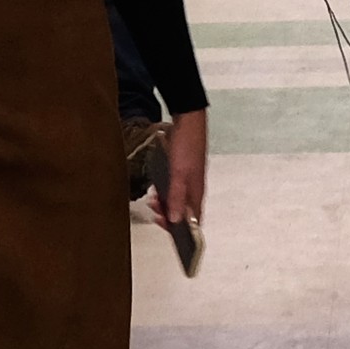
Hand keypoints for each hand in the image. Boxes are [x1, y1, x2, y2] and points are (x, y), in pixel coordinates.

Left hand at [154, 107, 208, 237]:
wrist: (187, 118)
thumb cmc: (187, 144)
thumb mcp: (179, 174)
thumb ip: (176, 197)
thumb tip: (175, 220)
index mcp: (197, 192)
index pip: (193, 221)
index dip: (181, 230)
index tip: (166, 229)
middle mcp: (194, 188)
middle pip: (184, 212)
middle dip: (168, 216)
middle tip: (154, 212)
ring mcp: (187, 179)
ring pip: (177, 200)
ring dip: (164, 204)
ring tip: (152, 201)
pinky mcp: (180, 170)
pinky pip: (172, 189)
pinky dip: (163, 193)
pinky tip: (155, 189)